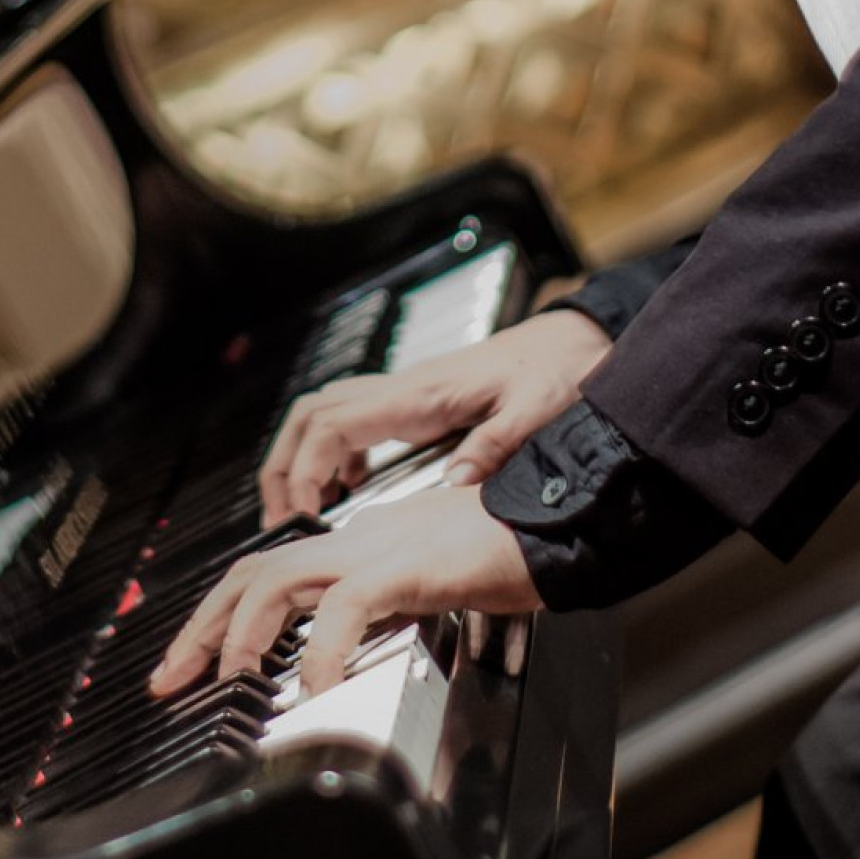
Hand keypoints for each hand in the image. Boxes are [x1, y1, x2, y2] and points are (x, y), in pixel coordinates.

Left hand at [149, 481, 541, 700]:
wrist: (562, 522)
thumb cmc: (511, 552)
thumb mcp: (436, 585)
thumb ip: (395, 606)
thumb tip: (356, 647)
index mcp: (362, 546)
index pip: (271, 570)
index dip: (222, 613)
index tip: (196, 662)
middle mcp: (359, 542)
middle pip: (253, 571)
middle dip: (201, 625)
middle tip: (168, 678)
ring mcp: (380, 550)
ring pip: (279, 578)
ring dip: (242, 630)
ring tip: (229, 679)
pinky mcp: (409, 567)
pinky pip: (347, 608)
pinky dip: (320, 648)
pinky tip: (313, 687)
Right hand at [259, 308, 611, 525]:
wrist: (577, 339)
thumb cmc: (559, 368)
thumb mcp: (535, 409)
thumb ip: (494, 446)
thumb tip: (454, 484)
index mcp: (422, 395)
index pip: (334, 426)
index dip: (306, 471)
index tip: (305, 517)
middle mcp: (404, 389)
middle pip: (312, 415)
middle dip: (284, 465)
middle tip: (282, 518)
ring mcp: (408, 393)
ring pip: (326, 414)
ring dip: (303, 457)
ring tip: (302, 509)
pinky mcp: (419, 402)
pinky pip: (356, 421)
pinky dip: (336, 454)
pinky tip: (351, 487)